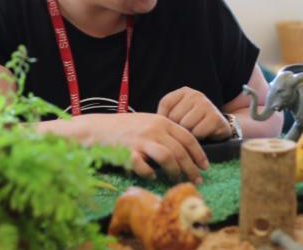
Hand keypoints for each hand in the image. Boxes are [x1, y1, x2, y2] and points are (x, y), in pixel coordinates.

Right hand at [38, 112, 208, 182]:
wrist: (97, 129)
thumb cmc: (124, 127)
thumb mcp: (148, 122)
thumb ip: (165, 131)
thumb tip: (184, 148)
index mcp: (162, 121)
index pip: (187, 137)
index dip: (198, 152)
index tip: (205, 165)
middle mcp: (154, 129)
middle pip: (180, 150)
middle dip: (191, 167)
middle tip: (197, 179)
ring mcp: (141, 140)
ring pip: (167, 157)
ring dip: (175, 171)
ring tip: (177, 180)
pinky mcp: (127, 151)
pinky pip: (144, 166)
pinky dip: (150, 174)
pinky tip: (152, 177)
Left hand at [158, 87, 230, 140]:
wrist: (218, 128)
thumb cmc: (193, 123)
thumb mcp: (178, 114)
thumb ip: (164, 115)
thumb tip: (149, 125)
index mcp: (184, 91)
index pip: (166, 103)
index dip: (165, 118)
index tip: (171, 124)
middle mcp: (196, 94)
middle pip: (174, 116)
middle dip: (177, 128)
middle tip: (185, 130)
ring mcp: (207, 104)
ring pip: (185, 126)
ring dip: (187, 134)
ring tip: (194, 132)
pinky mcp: (215, 117)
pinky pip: (197, 133)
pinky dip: (198, 138)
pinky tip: (203, 135)